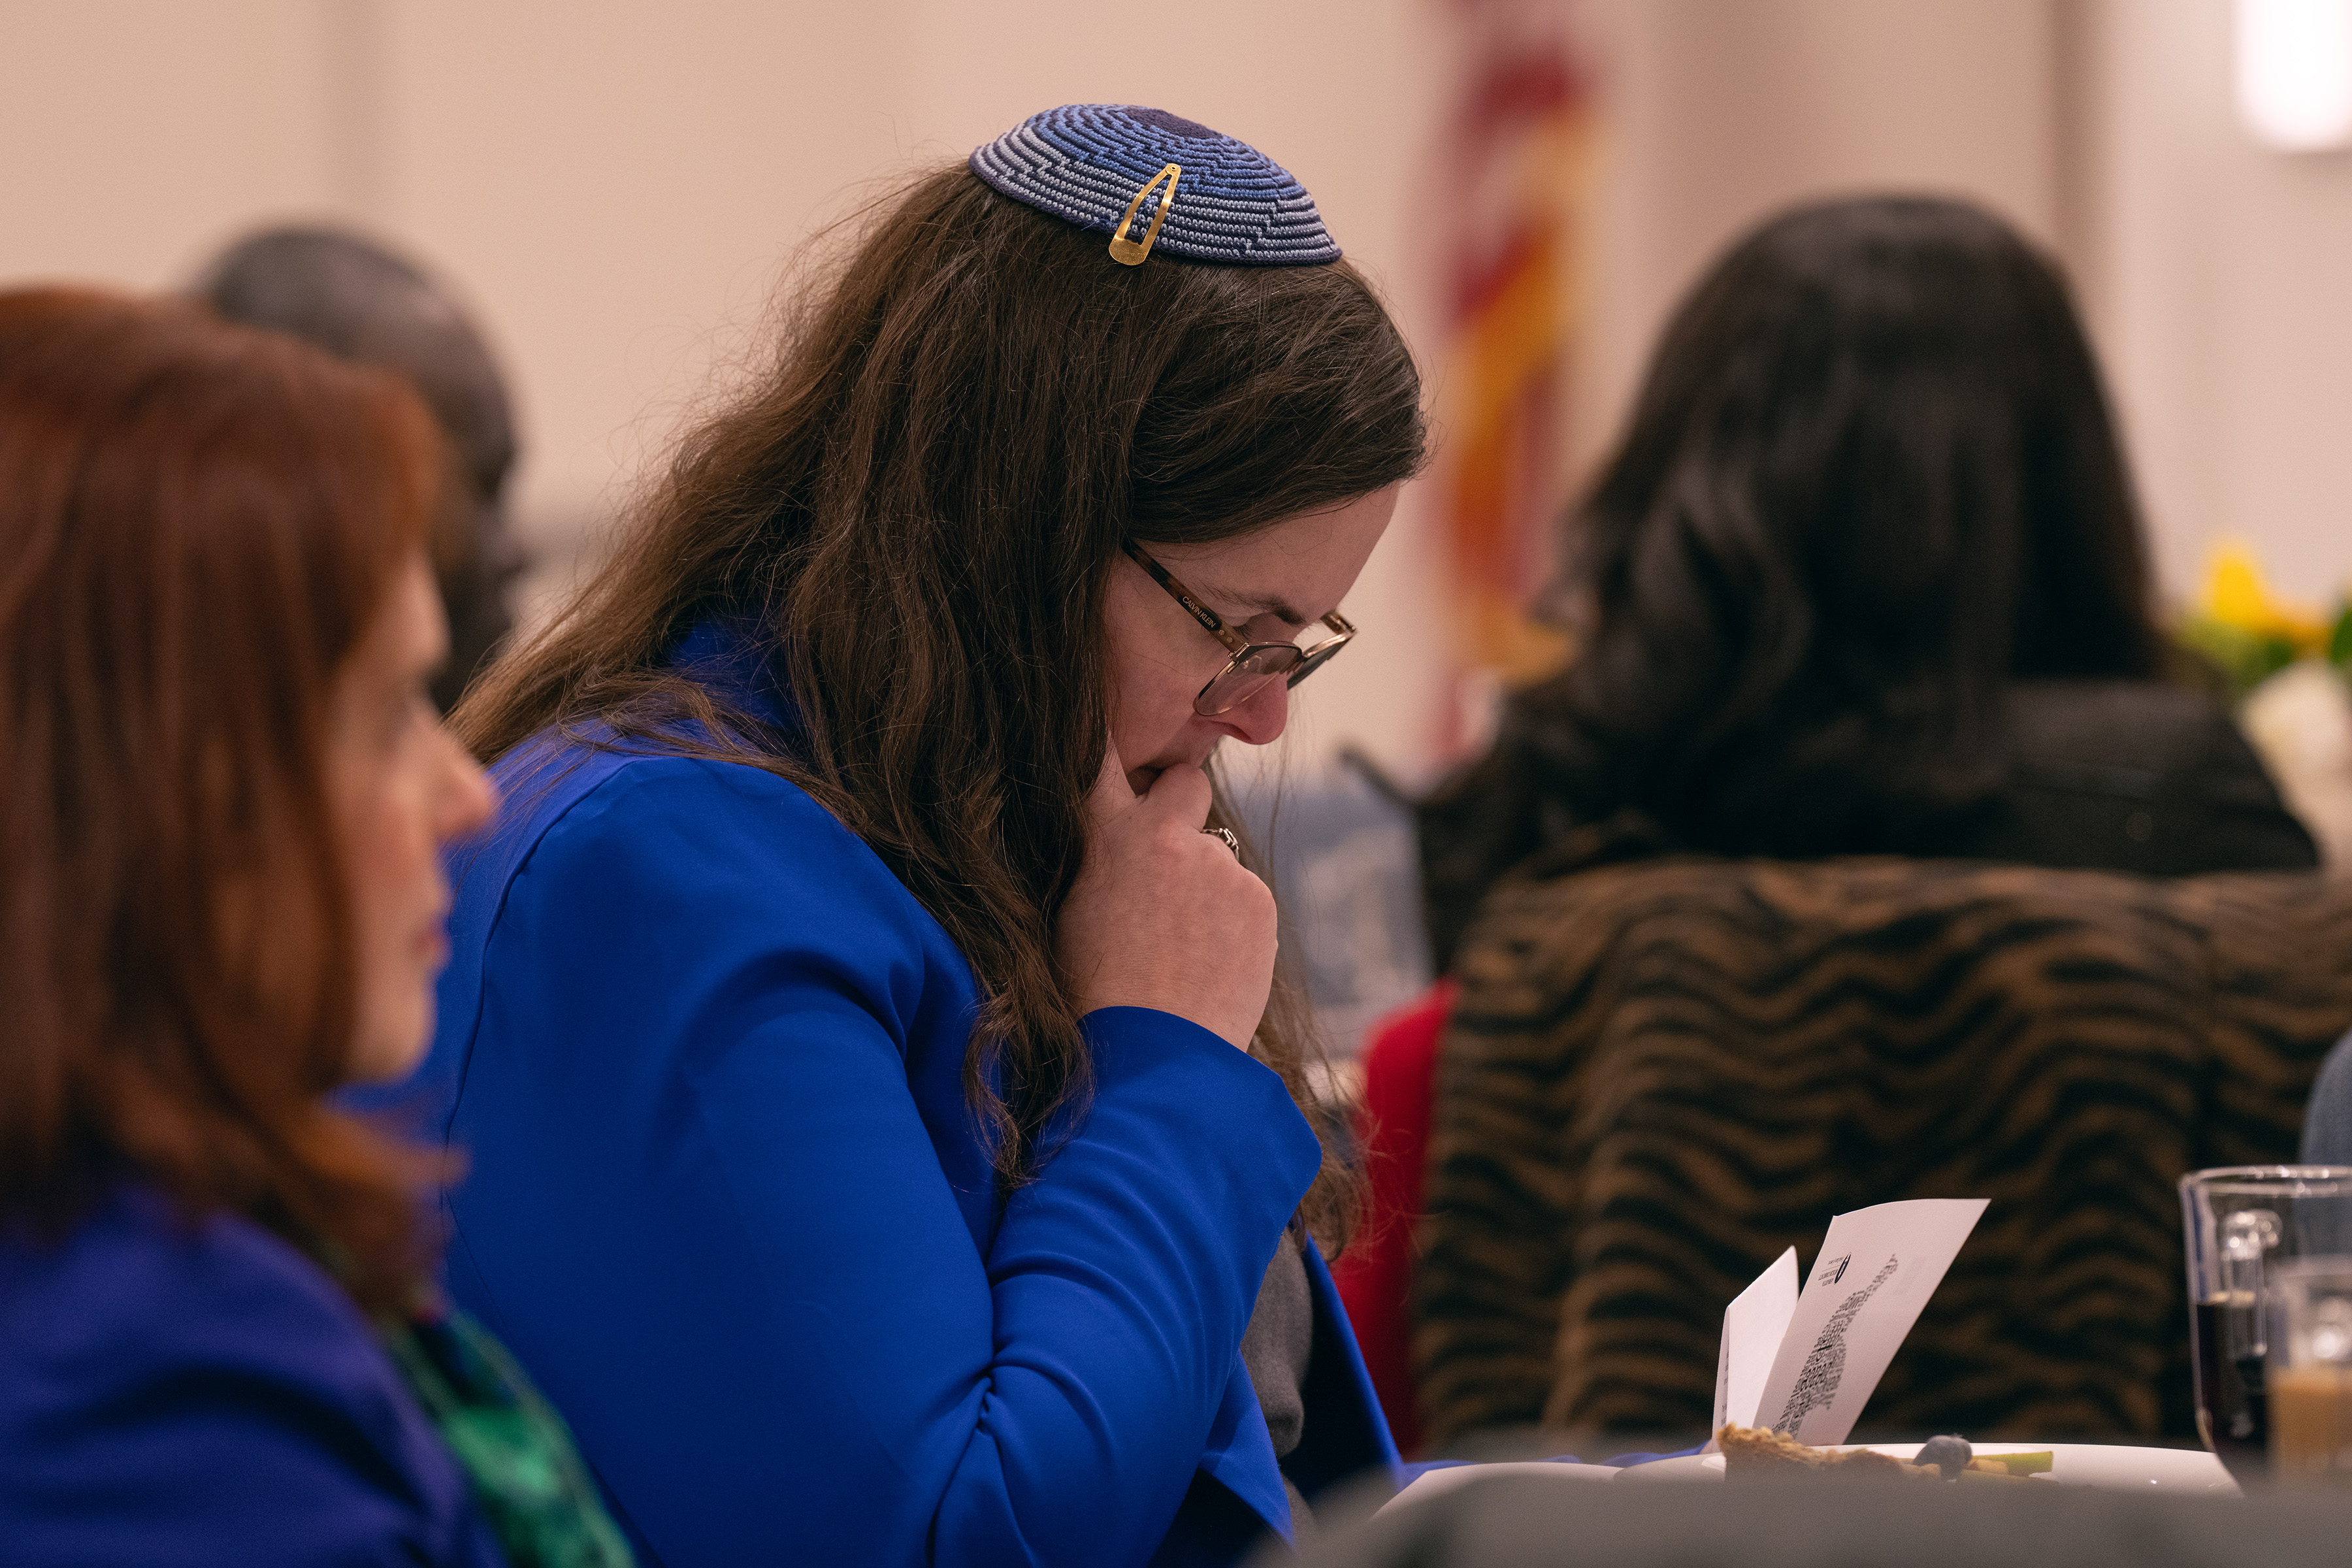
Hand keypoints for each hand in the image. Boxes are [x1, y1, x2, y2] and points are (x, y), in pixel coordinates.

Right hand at [1055, 740, 1276, 1049]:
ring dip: (1205, 886)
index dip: (1111, 735)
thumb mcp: (1071, 913)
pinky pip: (1243, 897)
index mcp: (1110, 836)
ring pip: (1217, 858)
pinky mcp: (1259, 900)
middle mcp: (1172, 838)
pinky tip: (1206, 963)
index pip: (1103, 756)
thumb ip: (1096, 860)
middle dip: (1179, 805)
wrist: (1155, 1056)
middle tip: (1165, 859)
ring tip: (1181, 949)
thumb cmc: (1094, 995)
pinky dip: (1231, 921)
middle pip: (1187, 784)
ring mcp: (1223, 867)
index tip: (1113, 710)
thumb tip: (1111, 838)